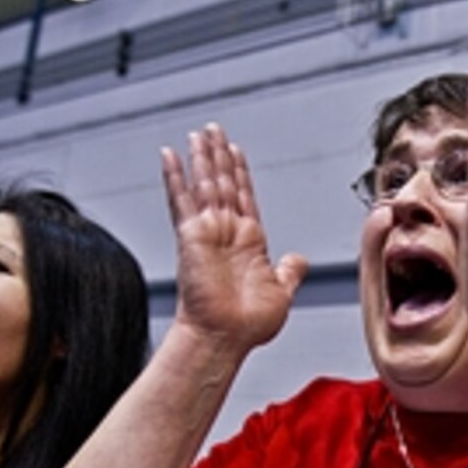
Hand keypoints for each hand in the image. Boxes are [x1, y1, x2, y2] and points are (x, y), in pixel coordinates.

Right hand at [162, 123, 306, 356]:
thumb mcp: (282, 292)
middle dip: (219, 155)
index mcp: (249, 242)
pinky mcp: (191, 236)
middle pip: (223, 183)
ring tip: (200, 133)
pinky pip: (181, 200)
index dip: (240, 172)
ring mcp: (208, 232)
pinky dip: (174, 177)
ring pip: (205, 184)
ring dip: (203, 157)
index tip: (235, 150)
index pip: (244, 196)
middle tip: (213, 130)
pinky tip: (169, 156)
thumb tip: (298, 260)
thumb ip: (290, 272)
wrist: (225, 338)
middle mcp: (227, 233)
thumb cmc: (248, 326)